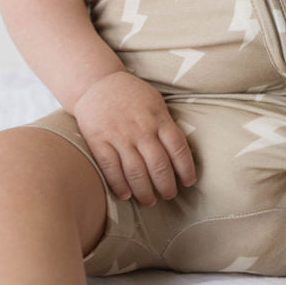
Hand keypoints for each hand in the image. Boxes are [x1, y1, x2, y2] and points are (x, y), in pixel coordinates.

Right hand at [73, 70, 196, 204]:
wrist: (96, 83)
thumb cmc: (131, 95)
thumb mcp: (155, 102)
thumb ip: (166, 124)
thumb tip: (180, 153)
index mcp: (158, 118)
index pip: (178, 148)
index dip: (186, 168)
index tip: (189, 182)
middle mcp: (140, 128)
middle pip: (158, 164)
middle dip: (166, 185)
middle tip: (169, 196)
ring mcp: (119, 135)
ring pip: (135, 171)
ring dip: (144, 191)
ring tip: (150, 201)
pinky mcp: (98, 140)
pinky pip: (110, 167)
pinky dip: (118, 184)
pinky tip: (125, 195)